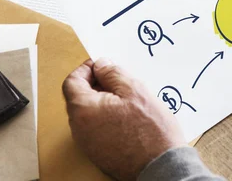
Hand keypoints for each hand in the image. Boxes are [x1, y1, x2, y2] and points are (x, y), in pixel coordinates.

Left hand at [62, 58, 186, 180]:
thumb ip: (113, 73)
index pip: (72, 81)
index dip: (87, 69)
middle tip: (120, 81)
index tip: (103, 65)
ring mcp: (87, 142)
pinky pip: (96, 127)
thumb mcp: (135, 90)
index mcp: (83, 109)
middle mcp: (79, 127)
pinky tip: (129, 117)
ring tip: (129, 99)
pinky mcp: (98, 152)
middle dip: (97, 84)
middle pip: (79, 97)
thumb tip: (101, 65)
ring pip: (89, 112)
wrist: (160, 166)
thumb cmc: (150, 129)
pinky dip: (107, 117)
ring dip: (104, 101)